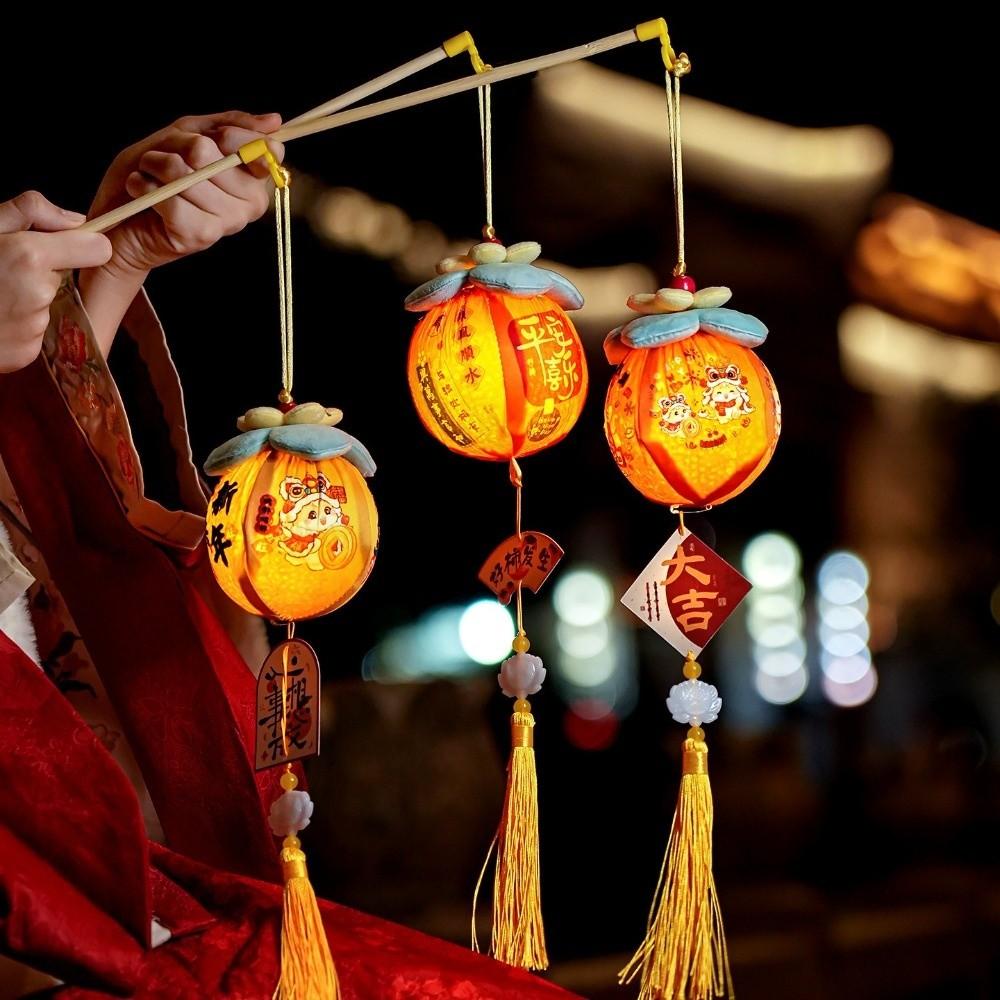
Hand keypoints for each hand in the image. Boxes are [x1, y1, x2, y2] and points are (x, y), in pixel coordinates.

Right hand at [0, 192, 111, 372]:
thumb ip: (30, 211)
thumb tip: (76, 220)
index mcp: (28, 256)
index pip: (96, 249)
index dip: (85, 244)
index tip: (69, 244)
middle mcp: (38, 293)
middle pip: (62, 275)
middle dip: (39, 269)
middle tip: (2, 270)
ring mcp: (33, 326)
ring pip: (45, 303)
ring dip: (26, 296)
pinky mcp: (26, 352)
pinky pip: (33, 330)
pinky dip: (17, 323)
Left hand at [79, 111, 283, 352]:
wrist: (119, 218)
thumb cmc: (153, 174)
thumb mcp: (187, 134)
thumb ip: (226, 124)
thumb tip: (275, 120)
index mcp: (253, 178)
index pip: (262, 149)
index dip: (229, 136)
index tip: (204, 139)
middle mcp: (250, 203)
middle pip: (213, 155)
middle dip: (176, 148)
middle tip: (163, 160)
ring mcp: (228, 222)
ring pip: (189, 175)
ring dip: (155, 166)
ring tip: (149, 176)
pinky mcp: (201, 236)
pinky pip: (174, 200)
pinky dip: (145, 188)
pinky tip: (142, 192)